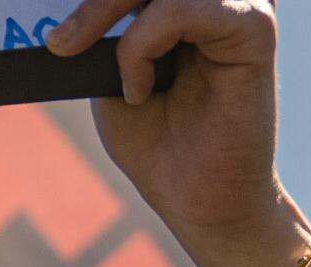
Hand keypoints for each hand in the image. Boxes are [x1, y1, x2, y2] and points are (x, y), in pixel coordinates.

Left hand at [47, 0, 310, 266]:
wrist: (199, 202)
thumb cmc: (158, 145)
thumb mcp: (107, 78)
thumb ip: (100, 32)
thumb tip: (65, 8)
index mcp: (187, 1)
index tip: (55, 37)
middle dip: (98, 0)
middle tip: (60, 44)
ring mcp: (240, 7)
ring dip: (110, 12)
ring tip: (102, 72)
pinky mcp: (255, 29)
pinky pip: (186, 8)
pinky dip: (144, 44)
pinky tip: (137, 88)